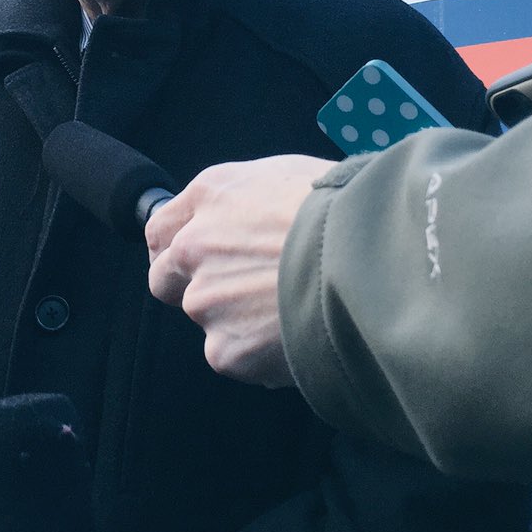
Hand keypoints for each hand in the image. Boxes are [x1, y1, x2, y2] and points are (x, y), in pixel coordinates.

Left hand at [145, 155, 332, 387]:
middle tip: (238, 293)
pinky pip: (234, 356)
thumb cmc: (344, 207)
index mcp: (208, 194)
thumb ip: (249, 201)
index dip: (177, 247)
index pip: (161, 228)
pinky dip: (259, 355)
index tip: (197, 260)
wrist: (369, 257)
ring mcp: (205, 299)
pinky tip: (297, 336)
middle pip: (164, 278)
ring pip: (206, 318)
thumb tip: (251, 220)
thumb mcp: (287, 176)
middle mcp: (191, 245)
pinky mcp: (226, 348)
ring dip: (235, 320)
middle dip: (191, 287)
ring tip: (287, 312)